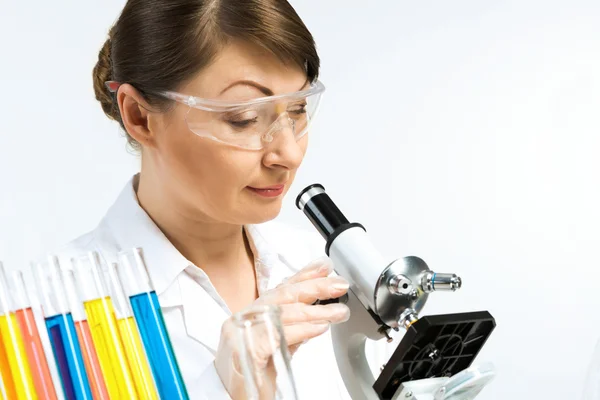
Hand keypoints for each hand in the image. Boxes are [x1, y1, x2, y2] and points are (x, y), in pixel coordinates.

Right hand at [214, 257, 349, 398]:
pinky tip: (319, 328)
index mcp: (251, 315)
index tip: (325, 267)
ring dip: (315, 311)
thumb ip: (293, 327)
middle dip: (314, 286)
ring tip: (337, 312)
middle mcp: (243, 319)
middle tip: (338, 284)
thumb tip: (318, 311)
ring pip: (282, 312)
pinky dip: (301, 330)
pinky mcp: (244, 350)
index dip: (304, 275)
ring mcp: (240, 333)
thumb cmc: (252, 377)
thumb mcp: (277, 347)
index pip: (280, 289)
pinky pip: (277, 334)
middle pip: (282, 295)